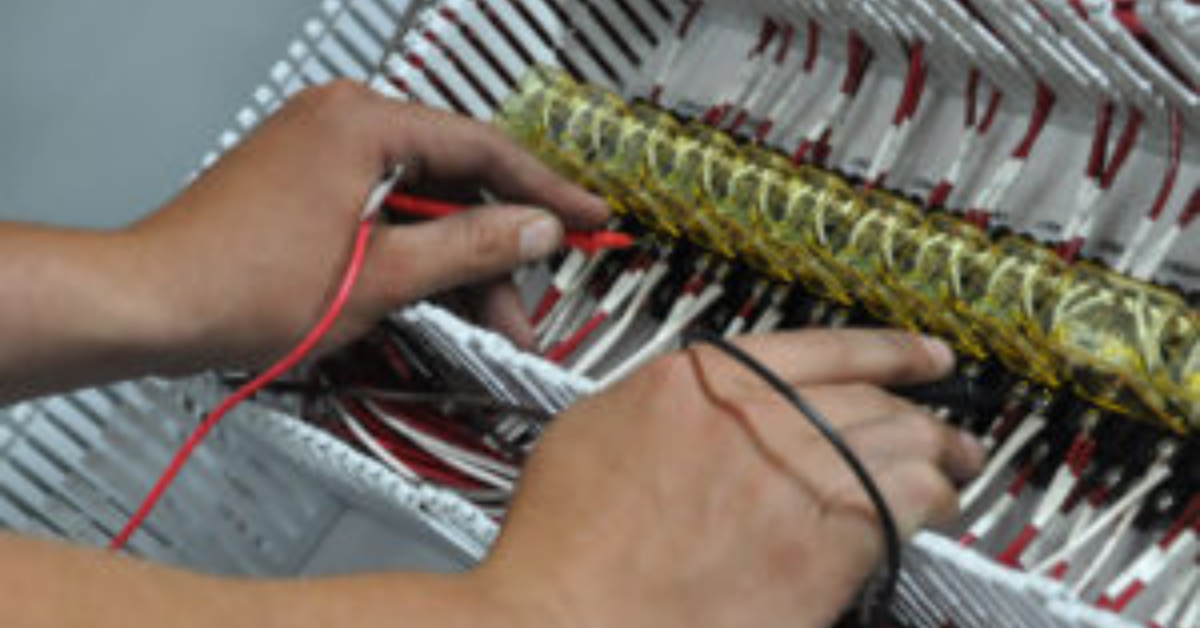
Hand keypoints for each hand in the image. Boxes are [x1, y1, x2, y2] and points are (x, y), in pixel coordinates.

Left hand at [132, 80, 606, 371]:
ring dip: (456, 258)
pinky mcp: (306, 180)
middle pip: (454, 179)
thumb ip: (470, 248)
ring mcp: (321, 148)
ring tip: (485, 320)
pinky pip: (384, 206)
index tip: (588, 215)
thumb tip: (534, 229)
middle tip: (528, 299)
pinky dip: (414, 250)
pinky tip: (437, 295)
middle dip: (496, 248)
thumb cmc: (240, 286)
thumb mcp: (382, 276)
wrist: (150, 305)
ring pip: (420, 199)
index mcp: (363, 122)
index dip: (546, 190)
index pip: (484, 149)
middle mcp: (341, 120)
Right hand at [474, 330, 984, 627]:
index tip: (916, 353)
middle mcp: (757, 418)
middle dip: (920, 406)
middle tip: (945, 421)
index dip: (884, 347)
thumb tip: (699, 400)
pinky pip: (905, 503)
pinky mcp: (824, 543)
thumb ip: (664, 400)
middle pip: (871, 394)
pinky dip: (932, 499)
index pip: (820, 346)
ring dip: (940, 450)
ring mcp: (794, 477)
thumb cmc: (566, 544)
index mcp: (700, 381)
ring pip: (902, 442)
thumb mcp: (594, 429)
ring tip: (957, 462)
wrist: (569, 618)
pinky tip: (936, 508)